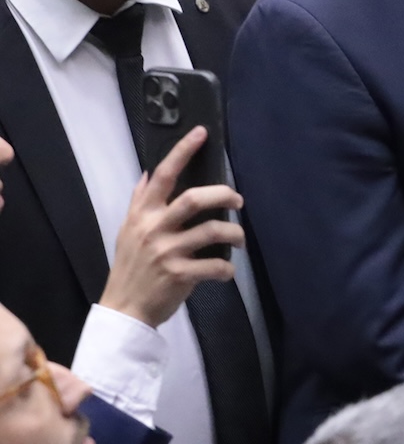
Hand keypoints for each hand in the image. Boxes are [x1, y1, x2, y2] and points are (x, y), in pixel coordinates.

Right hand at [100, 127, 242, 329]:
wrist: (124, 309)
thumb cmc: (130, 268)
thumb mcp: (127, 231)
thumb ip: (139, 202)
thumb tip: (148, 174)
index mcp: (142, 215)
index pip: (163, 176)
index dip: (183, 152)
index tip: (201, 133)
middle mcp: (153, 229)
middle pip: (194, 199)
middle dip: (223, 194)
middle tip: (238, 199)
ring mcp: (167, 252)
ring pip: (212, 231)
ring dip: (234, 233)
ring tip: (239, 239)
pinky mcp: (180, 274)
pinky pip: (215, 265)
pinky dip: (227, 269)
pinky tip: (227, 271)